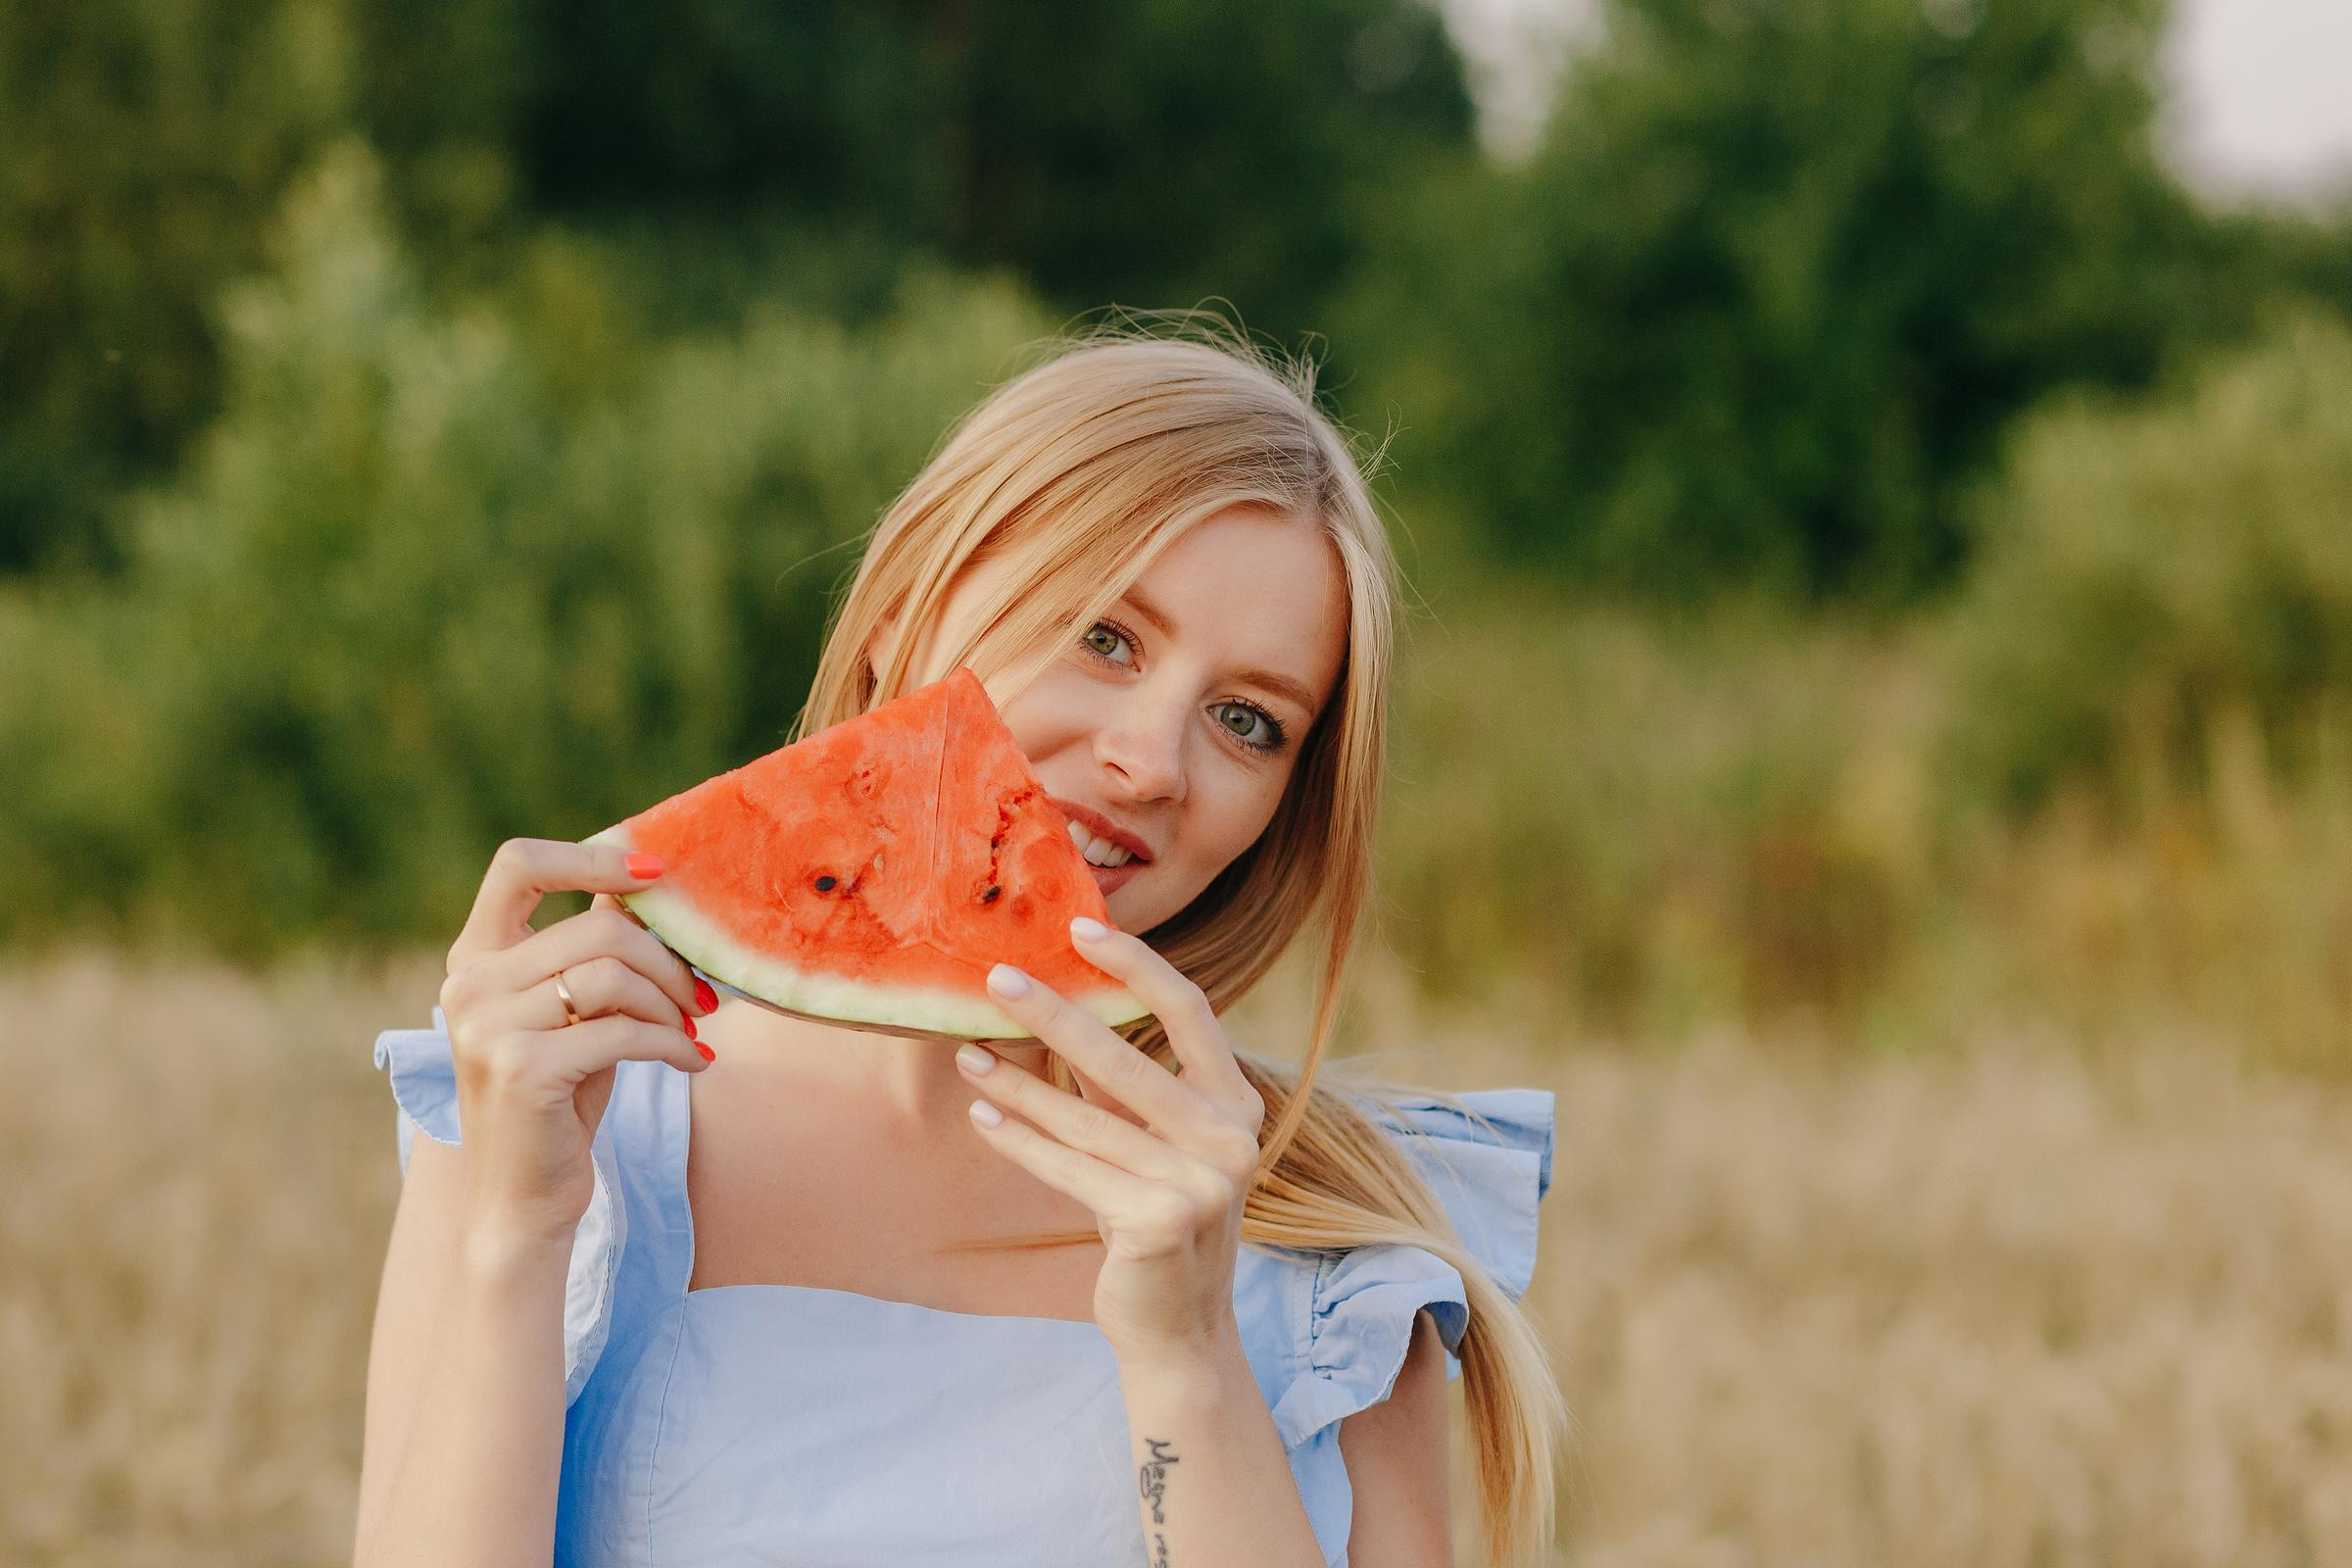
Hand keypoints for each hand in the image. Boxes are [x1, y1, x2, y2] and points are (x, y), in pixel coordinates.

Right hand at [436, 838, 718, 1244]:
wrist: (524, 1200)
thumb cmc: (560, 1101)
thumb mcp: (574, 1016)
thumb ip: (591, 954)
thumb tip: (646, 888)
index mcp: (474, 959)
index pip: (518, 864)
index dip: (590, 857)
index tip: (656, 873)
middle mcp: (469, 985)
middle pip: (596, 929)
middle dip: (666, 960)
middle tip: (702, 998)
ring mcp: (486, 1027)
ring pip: (613, 974)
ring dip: (671, 1003)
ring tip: (692, 1032)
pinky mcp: (520, 1068)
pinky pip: (623, 1031)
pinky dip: (671, 1044)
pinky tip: (692, 1062)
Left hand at [955, 917, 1267, 1362]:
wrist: (1178, 1328)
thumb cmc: (1155, 1217)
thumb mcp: (1151, 1144)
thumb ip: (1121, 1085)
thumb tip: (1057, 1007)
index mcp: (1237, 1104)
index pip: (1190, 1011)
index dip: (1135, 966)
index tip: (1080, 927)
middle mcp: (1230, 1138)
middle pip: (1126, 1058)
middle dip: (1055, 1014)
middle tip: (998, 979)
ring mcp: (1201, 1183)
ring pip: (1085, 1118)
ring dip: (1018, 1083)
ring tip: (968, 1051)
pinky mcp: (1158, 1221)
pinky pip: (1069, 1168)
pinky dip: (1020, 1140)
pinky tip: (983, 1112)